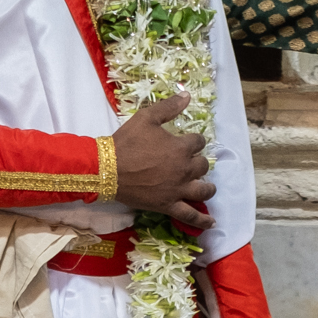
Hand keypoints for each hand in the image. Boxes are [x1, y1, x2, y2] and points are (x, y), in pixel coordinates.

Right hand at [112, 97, 212, 228]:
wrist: (107, 169)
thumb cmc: (126, 142)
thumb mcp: (146, 118)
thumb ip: (168, 107)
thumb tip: (187, 95)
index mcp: (181, 148)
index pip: (198, 142)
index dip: (194, 141)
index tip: (188, 142)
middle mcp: (184, 169)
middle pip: (202, 165)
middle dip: (198, 162)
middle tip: (189, 162)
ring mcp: (178, 190)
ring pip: (203, 190)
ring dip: (207, 188)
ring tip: (206, 187)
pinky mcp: (168, 205)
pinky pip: (190, 216)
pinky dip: (202, 221)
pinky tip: (211, 223)